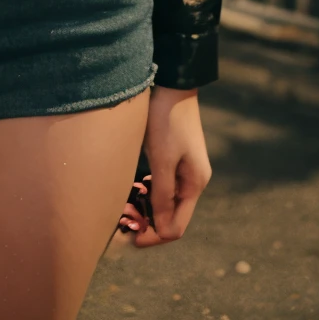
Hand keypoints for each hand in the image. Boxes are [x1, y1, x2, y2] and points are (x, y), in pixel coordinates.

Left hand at [118, 86, 211, 246]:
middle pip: (171, 217)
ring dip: (146, 208)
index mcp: (195, 184)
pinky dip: (147, 192)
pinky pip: (161, 186)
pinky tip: (132, 188)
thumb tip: (162, 230)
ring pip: (164, 202)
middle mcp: (193, 180)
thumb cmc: (166, 120)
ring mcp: (185, 169)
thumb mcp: (162, 159)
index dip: (154, 236)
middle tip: (123, 219)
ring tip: (124, 205)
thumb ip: (162, 195)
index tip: (130, 236)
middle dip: (147, 222)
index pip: (176, 228)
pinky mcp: (174, 158)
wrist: (172, 83)